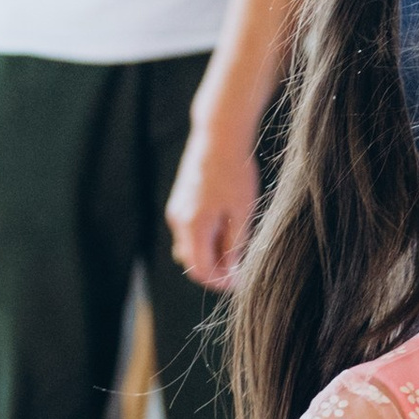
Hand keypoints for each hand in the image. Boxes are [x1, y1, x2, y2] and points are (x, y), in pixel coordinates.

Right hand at [167, 101, 261, 290]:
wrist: (218, 135)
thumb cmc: (235, 172)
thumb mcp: (243, 211)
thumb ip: (235, 244)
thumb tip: (231, 270)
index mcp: (193, 226)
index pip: (200, 270)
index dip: (219, 282)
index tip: (238, 283)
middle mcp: (178, 221)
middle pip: (192, 260)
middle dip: (214, 269)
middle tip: (240, 269)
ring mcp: (176, 209)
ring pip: (189, 245)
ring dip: (209, 253)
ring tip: (236, 246)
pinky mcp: (179, 200)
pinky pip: (189, 230)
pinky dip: (204, 237)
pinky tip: (225, 228)